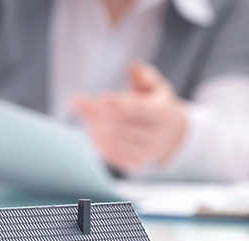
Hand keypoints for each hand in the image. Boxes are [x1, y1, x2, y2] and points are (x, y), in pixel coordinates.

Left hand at [71, 61, 187, 171]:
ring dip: (94, 127)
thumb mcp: (156, 87)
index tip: (97, 99)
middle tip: (77, 103)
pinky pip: (113, 155)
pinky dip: (98, 143)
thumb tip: (134, 66)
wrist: (171, 137)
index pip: (138, 110)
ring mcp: (146, 153)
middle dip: (97, 114)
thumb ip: (144, 76)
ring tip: (84, 114)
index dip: (117, 105)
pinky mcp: (136, 165)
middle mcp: (156, 137)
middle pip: (121, 126)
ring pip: (114, 142)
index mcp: (162, 115)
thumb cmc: (156, 105)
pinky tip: (91, 130)